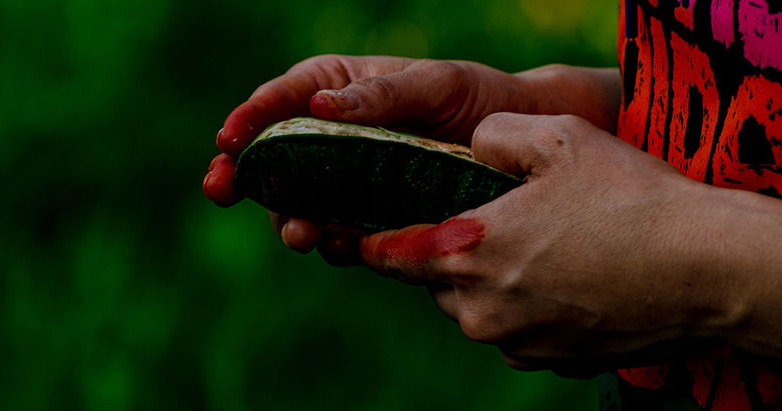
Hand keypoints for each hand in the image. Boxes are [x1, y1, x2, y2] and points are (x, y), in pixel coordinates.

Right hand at [204, 55, 561, 258]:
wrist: (517, 149)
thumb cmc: (476, 98)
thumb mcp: (434, 85)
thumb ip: (380, 95)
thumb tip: (320, 102)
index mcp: (338, 90)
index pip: (281, 100)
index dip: (248, 120)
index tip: (227, 139)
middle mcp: (333, 137)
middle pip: (274, 159)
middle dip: (247, 176)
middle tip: (225, 189)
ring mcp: (347, 182)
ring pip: (298, 203)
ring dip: (287, 217)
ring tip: (297, 230)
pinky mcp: (368, 220)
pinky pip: (337, 234)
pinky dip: (330, 242)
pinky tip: (333, 243)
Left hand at [358, 113, 739, 375]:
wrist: (707, 269)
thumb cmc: (630, 199)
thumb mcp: (558, 137)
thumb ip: (494, 135)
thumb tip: (472, 146)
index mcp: (466, 253)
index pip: (391, 255)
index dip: (375, 243)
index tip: (365, 237)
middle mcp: (479, 309)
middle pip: (435, 282)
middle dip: (449, 256)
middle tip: (489, 226)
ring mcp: (514, 342)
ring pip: (475, 309)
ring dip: (488, 284)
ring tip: (538, 250)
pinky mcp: (548, 362)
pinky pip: (514, 331)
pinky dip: (524, 308)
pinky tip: (564, 280)